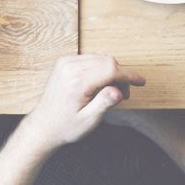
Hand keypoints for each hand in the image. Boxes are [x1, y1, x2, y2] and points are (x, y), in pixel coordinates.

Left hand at [18, 54, 144, 152]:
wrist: (43, 125)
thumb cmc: (65, 126)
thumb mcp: (88, 120)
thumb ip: (104, 103)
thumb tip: (118, 91)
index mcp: (76, 81)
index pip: (110, 69)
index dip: (129, 75)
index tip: (141, 81)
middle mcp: (69, 67)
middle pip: (107, 61)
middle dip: (120, 76)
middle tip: (123, 96)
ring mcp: (65, 63)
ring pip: (99, 58)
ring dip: (111, 72)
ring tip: (112, 93)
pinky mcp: (64, 63)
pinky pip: (90, 59)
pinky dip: (100, 69)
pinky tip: (101, 85)